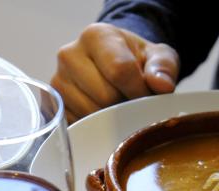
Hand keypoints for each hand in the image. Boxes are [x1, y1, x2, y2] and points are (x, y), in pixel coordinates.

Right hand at [51, 23, 178, 122]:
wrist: (114, 64)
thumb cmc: (136, 60)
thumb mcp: (158, 56)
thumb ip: (164, 67)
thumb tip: (162, 86)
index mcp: (95, 36)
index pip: (120, 70)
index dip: (139, 91)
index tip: (147, 96)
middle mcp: (69, 56)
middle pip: (105, 97)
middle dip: (125, 106)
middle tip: (133, 102)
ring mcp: (58, 82)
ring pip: (91, 115)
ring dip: (111, 119)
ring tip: (118, 106)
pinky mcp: (54, 106)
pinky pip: (80, 126)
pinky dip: (95, 127)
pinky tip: (103, 114)